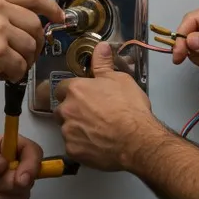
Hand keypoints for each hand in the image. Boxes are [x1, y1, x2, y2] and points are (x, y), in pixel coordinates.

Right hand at [0, 0, 65, 89]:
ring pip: (30, 47)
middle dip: (36, 43)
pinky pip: (19, 66)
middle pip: (35, 24)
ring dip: (23, 61)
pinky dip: (13, 74)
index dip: (50, 7)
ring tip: (7, 67)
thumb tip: (16, 24)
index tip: (58, 16)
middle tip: (28, 54)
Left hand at [54, 43, 165, 171]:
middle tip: (92, 115)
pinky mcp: (72, 151)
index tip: (84, 97)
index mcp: (76, 90)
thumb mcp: (120, 80)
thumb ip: (104, 64)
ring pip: (66, 128)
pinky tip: (97, 144)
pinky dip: (82, 146)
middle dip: (73, 111)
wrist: (136, 140)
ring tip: (97, 131)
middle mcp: (67, 110)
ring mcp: (68, 132)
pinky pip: (72, 146)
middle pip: (61, 109)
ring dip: (76, 129)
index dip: (73, 92)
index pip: (62, 88)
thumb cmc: (129, 109)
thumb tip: (100, 47)